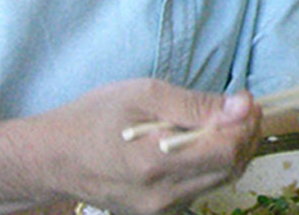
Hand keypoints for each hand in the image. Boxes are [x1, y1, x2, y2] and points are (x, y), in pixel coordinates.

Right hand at [0, 78, 260, 214]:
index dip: (247, 123)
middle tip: (241, 107)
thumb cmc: (94, 118)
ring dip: (233, 149)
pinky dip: (213, 163)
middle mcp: (163, 195)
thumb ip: (196, 105)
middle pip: (231, 168)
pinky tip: (203, 141)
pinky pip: (201, 187)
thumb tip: (242, 107)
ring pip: (220, 180)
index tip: (246, 99)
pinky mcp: (158, 211)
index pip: (228, 151)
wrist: (52, 158)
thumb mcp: (145, 95)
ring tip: (224, 120)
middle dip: (246, 135)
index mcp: (156, 163)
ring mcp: (161, 208)